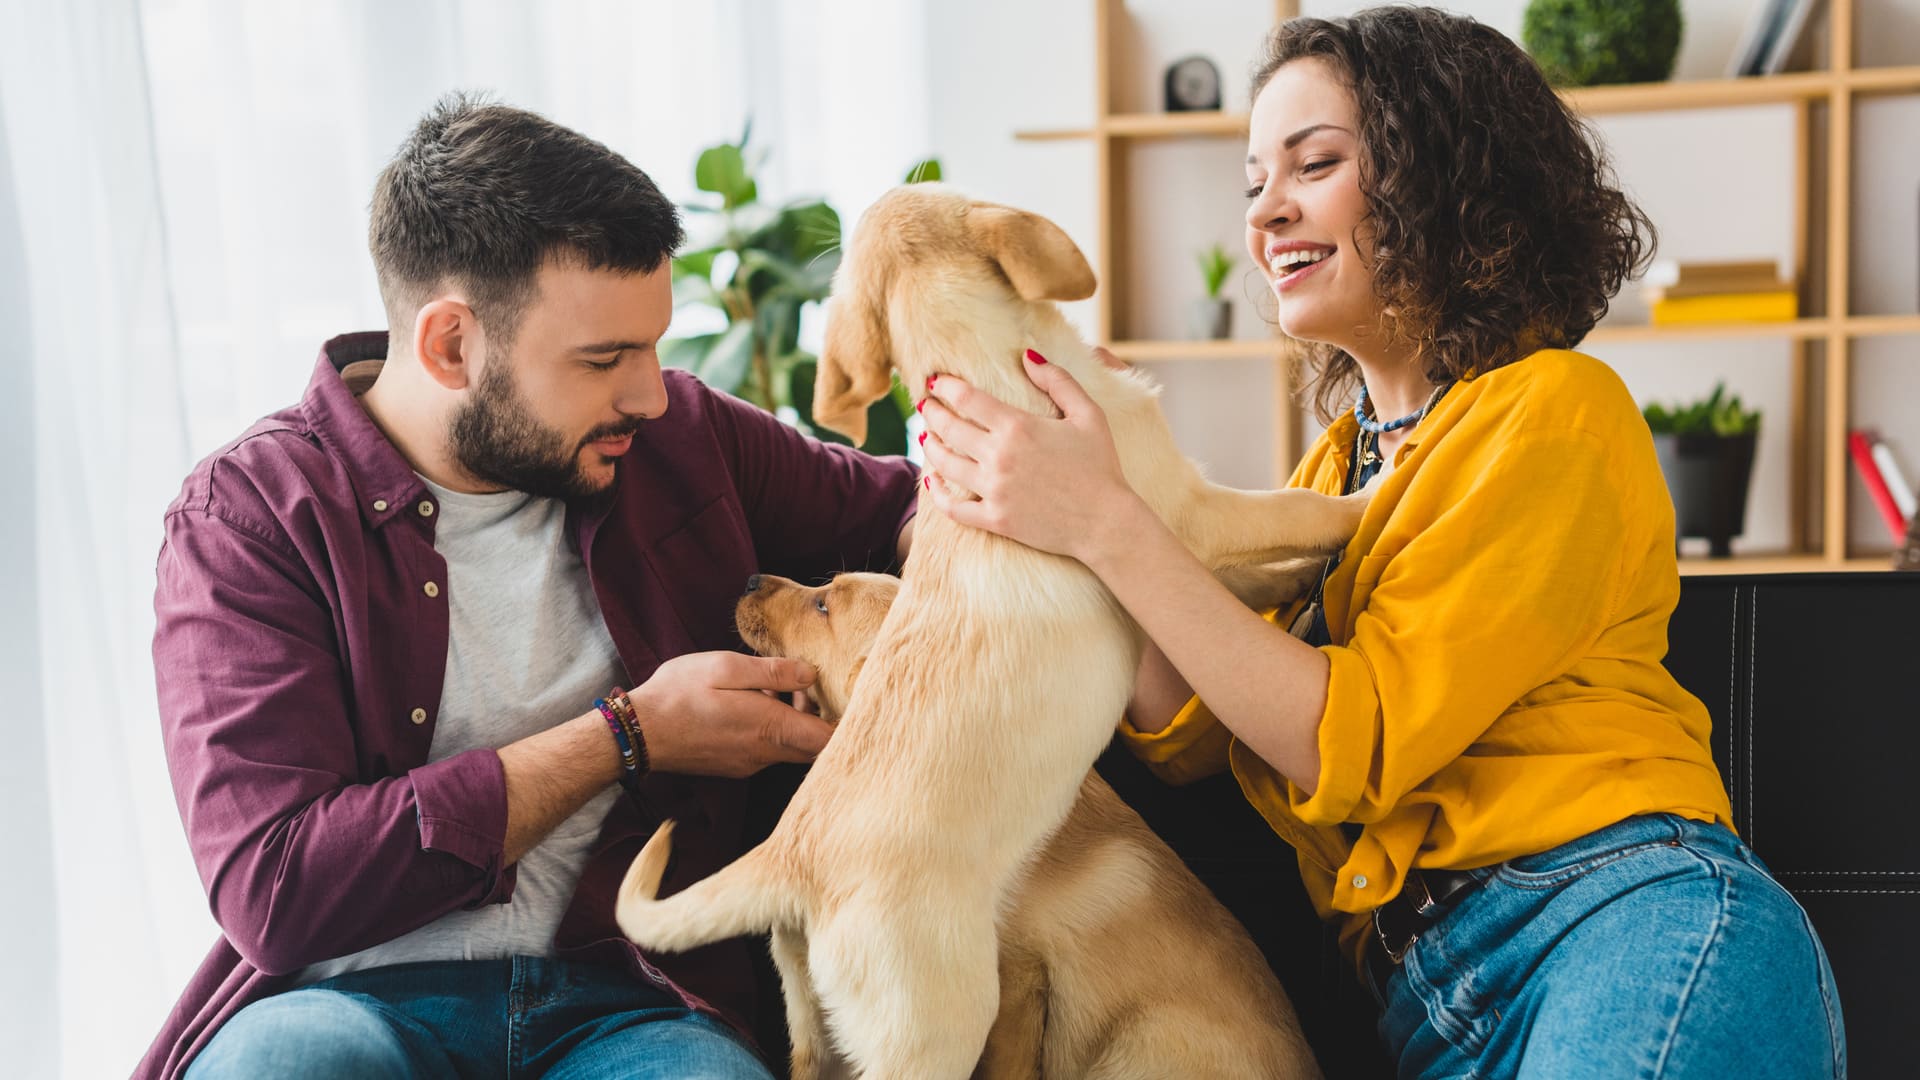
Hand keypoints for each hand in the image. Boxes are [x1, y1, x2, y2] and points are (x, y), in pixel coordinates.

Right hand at [628, 651, 830, 777]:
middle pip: (814, 746)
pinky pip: (766, 750)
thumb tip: (810, 674)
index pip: (829, 740)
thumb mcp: (727, 667)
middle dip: (816, 716)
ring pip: (789, 747)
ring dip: (789, 720)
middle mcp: (765, 754)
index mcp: (771, 729)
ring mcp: (749, 765)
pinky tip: (746, 706)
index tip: (841, 698)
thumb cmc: (679, 694)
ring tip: (766, 690)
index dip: (844, 721)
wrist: (637, 733)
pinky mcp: (734, 767)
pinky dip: (769, 729)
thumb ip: (774, 672)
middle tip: (797, 686)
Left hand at [919, 348, 1141, 561]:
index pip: (966, 398)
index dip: (945, 386)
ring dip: (930, 446)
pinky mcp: (995, 519)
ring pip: (944, 464)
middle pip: (948, 428)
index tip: (936, 381)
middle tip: (924, 404)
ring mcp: (994, 490)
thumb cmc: (1101, 465)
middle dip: (931, 411)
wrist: (1106, 522)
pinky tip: (932, 480)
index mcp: (1018, 426)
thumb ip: (1058, 381)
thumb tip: (1027, 355)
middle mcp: (999, 456)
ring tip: (926, 436)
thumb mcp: (1089, 414)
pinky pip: (952, 507)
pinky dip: (936, 493)